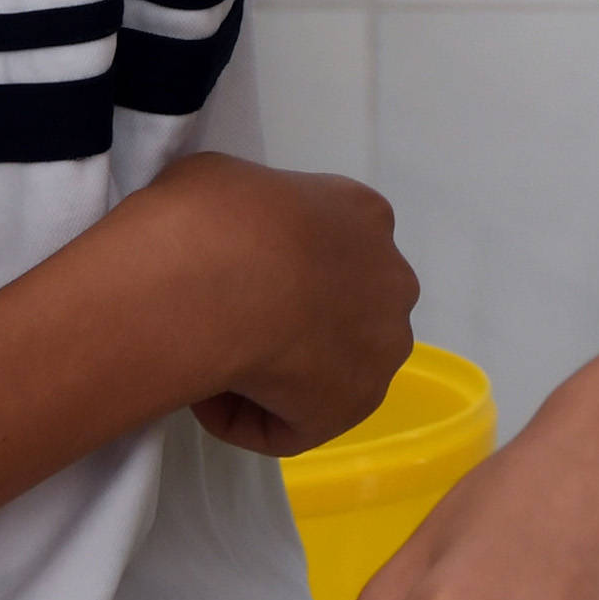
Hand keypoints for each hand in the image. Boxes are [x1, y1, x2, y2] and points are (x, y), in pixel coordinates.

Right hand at [123, 154, 416, 456]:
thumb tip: (221, 234)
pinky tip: (209, 398)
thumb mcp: (213, 177)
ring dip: (276, 374)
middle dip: (289, 321)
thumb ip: (238, 207)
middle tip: (227, 325)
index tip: (230, 280)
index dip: (275, 267)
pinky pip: (297, 421)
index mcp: (361, 213)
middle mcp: (389, 276)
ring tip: (213, 366)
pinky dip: (253, 419)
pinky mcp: (356, 403)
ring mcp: (384, 343)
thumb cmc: (210, 217)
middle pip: (343, 308)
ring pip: (327, 368)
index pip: (330, 247)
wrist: (213, 278)